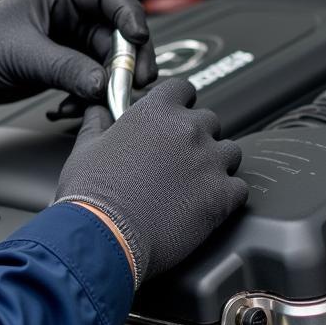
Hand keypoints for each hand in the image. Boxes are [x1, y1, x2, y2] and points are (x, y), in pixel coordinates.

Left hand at [0, 0, 156, 106]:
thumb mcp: (23, 55)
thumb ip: (66, 68)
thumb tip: (103, 83)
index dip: (130, 14)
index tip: (139, 37)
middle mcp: (67, 13)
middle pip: (117, 30)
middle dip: (128, 57)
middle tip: (135, 80)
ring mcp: (68, 40)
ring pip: (107, 58)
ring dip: (110, 81)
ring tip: (104, 100)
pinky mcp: (65, 64)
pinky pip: (92, 77)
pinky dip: (91, 93)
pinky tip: (75, 106)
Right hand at [54, 79, 246, 285]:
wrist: (105, 236)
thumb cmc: (93, 194)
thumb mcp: (85, 148)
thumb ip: (97, 122)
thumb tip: (98, 112)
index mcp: (155, 112)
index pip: (183, 88)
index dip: (180, 103)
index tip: (175, 117)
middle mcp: (187, 130)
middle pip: (210, 121)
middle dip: (198, 137)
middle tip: (179, 160)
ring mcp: (209, 161)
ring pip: (230, 153)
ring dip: (216, 165)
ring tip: (193, 185)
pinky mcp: (223, 195)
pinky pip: (239, 188)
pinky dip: (226, 196)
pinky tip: (205, 206)